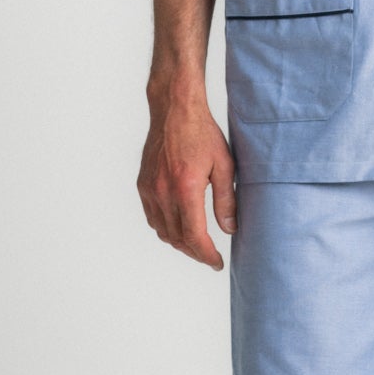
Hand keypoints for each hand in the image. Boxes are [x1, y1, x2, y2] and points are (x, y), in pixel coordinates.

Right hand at [137, 90, 236, 269]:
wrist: (174, 110)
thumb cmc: (203, 134)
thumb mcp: (225, 165)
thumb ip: (227, 200)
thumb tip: (230, 229)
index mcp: (186, 188)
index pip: (194, 236)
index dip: (206, 255)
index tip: (217, 263)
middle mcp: (163, 192)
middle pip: (177, 239)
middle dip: (195, 253)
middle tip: (210, 257)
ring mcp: (150, 189)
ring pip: (162, 231)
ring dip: (180, 243)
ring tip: (197, 245)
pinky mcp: (143, 185)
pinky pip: (153, 218)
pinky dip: (166, 229)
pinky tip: (179, 227)